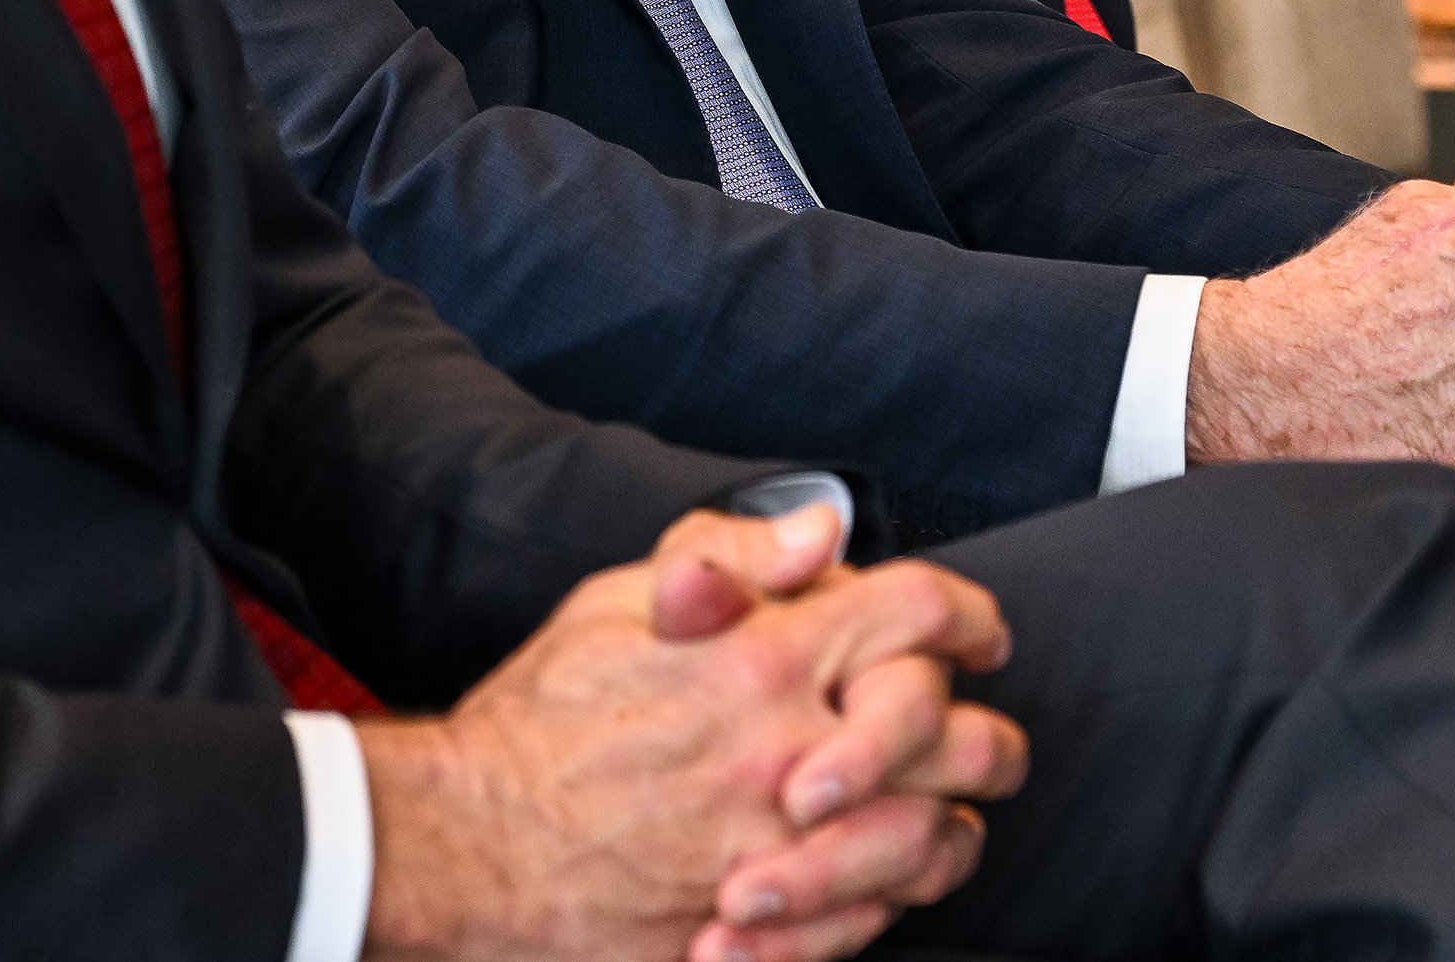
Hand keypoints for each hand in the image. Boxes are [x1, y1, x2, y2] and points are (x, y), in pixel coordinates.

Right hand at [360, 507, 1022, 961]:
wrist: (472, 846)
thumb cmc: (537, 723)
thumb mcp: (616, 604)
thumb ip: (726, 558)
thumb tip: (823, 532)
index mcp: (761, 659)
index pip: (920, 613)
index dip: (967, 612)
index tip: (975, 632)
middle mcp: (789, 754)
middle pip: (965, 740)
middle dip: (981, 731)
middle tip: (966, 731)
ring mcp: (786, 850)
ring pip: (940, 843)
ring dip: (944, 822)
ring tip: (921, 810)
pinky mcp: (767, 931)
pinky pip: (876, 924)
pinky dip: (883, 903)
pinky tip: (857, 880)